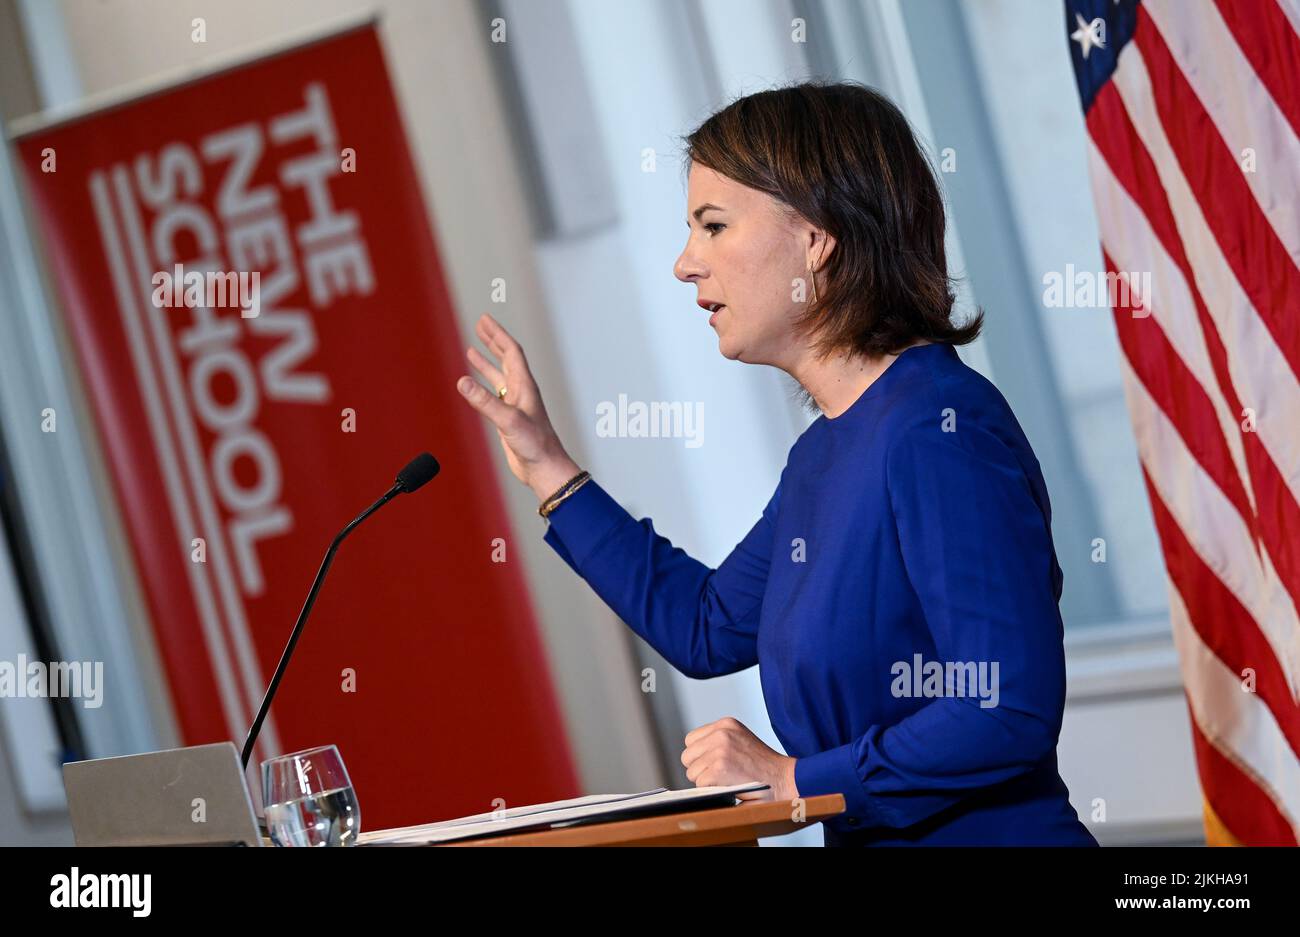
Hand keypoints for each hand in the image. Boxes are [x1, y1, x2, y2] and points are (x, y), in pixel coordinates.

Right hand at [456, 312, 581, 502]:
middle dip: (492, 341)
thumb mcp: (508, 420)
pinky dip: (482, 386)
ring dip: (486, 362)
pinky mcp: (508, 419)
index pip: (511, 351)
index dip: (497, 334)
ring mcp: (514, 405)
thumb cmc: (535, 445)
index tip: (484, 320)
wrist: (544, 468)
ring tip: (472, 350)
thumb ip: (484, 402)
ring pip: (498, 377)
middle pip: (505, 359)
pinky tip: (473, 386)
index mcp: (525, 386)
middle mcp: (521, 392)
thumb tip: (462, 382)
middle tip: (480, 325)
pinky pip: (493, 395)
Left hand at [681, 717, 799, 802]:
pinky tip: (729, 787)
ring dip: (706, 781)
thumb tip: (692, 757)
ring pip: (692, 772)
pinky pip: (700, 784)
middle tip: (721, 775)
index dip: (700, 756)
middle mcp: (721, 733)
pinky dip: (712, 790)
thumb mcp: (741, 741)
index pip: (691, 740)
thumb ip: (718, 742)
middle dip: (700, 769)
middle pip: (687, 756)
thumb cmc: (764, 767)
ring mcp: (720, 750)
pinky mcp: (719, 768)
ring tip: (727, 780)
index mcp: (726, 724)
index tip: (714, 764)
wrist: (787, 780)